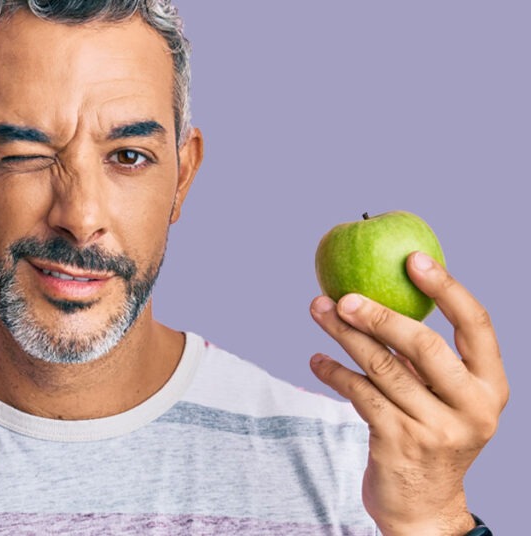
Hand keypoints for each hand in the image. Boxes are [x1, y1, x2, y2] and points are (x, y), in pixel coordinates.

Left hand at [308, 251, 507, 534]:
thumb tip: (382, 291)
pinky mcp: (399, 443)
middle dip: (380, 315)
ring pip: (384, 368)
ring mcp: (437, 428)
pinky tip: (317, 359)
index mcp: (492, 388)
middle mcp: (472, 408)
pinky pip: (360, 394)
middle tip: (343, 296)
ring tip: (319, 313)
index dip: (446, 288)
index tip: (414, 258)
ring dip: (346, 337)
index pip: (476, 326)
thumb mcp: (446, 400)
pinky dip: (335, 372)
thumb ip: (428, 358)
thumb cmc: (430, 436)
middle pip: (424, 345)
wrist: (423, 507)